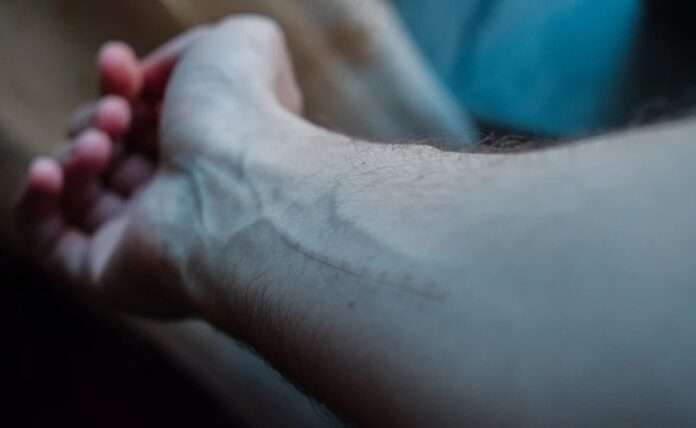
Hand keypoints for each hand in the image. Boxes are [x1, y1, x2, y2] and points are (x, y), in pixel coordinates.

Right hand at [16, 16, 304, 317]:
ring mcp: (146, 239)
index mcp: (209, 153)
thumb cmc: (243, 116)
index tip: (118, 62)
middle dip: (100, 118)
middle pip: (111, 151)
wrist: (241, 189)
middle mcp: (181, 198)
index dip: (122, 84)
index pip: (147, 119)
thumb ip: (196, 49)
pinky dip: (35, 202)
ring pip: (80, 192)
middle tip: (118, 113)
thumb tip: (150, 79)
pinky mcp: (110, 275)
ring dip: (76, 153)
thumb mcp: (236, 46)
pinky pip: (51, 242)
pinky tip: (49, 171)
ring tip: (101, 142)